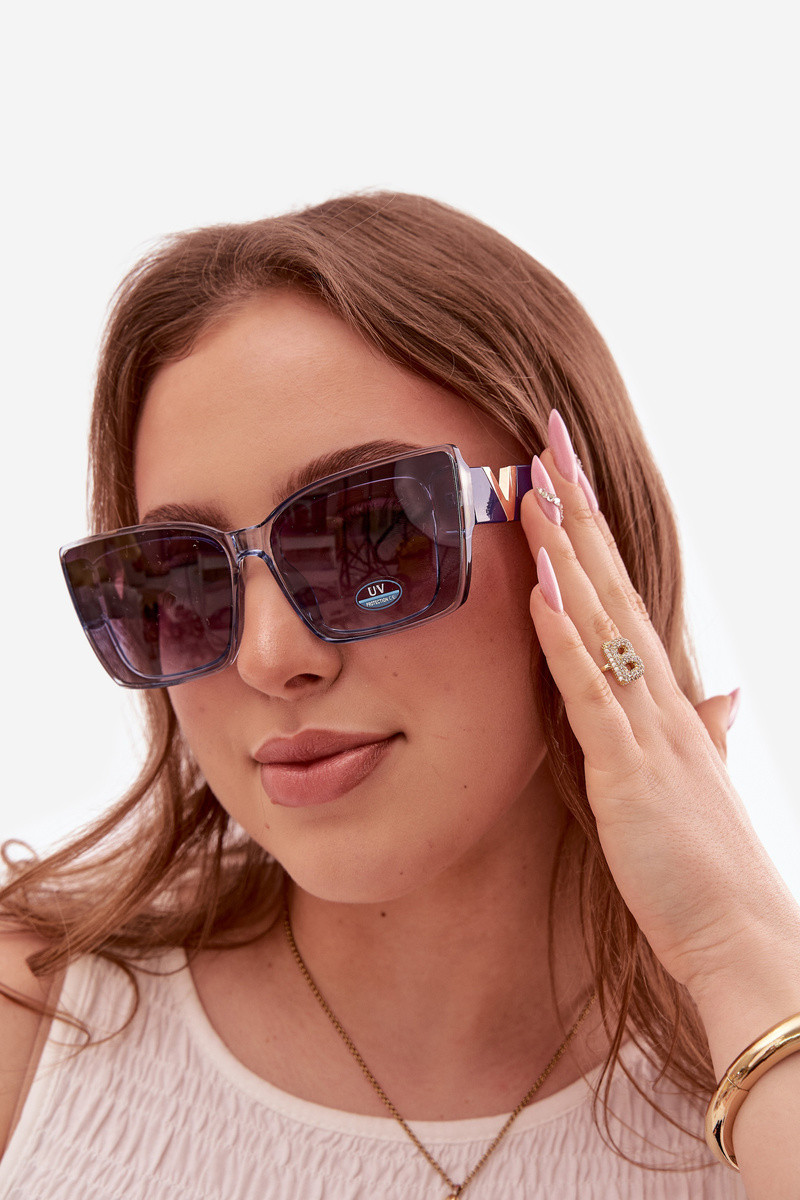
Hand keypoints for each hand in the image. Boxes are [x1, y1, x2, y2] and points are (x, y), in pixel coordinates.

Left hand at [521, 410, 796, 1002]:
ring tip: (535, 483)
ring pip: (599, 622)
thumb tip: (721, 695)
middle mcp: (657, 697)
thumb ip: (703, 732)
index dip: (592, 531)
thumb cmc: (708, 865)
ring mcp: (645, 729)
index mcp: (663, 699)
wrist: (741, 937)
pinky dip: (564, 640)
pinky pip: (590, 694)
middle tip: (547, 438)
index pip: (621, 594)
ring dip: (565, 552)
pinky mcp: (628, 772)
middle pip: (611, 584)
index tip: (564, 471)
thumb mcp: (698, 784)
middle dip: (577, 510)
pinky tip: (542, 590)